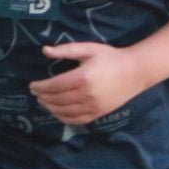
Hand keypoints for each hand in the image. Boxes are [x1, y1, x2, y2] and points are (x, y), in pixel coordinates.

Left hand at [31, 41, 146, 124]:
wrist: (136, 71)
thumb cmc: (110, 57)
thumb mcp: (88, 49)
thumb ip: (66, 50)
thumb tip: (44, 50)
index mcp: (83, 77)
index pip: (54, 86)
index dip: (40, 87)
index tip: (32, 85)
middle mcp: (87, 94)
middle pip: (57, 100)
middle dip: (43, 97)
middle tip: (36, 93)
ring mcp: (94, 106)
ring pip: (64, 111)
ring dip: (50, 108)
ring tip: (43, 101)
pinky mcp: (99, 113)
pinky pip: (76, 120)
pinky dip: (63, 118)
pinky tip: (56, 112)